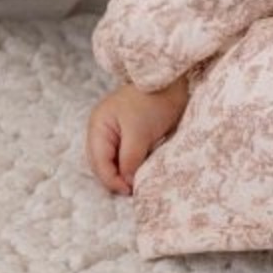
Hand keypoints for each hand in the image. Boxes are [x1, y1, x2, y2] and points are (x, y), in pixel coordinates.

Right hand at [86, 77, 188, 195]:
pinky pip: (125, 155)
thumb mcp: (140, 132)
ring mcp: (115, 132)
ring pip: (114, 161)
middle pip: (103, 164)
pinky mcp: (130, 133)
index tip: (129, 191)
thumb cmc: (154, 101)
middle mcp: (102, 130)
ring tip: (138, 182)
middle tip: (134, 189)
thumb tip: (126, 182)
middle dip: (116, 178)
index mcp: (98, 126)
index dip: (112, 180)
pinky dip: (131, 165)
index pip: (99, 162)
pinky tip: (141, 170)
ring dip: (124, 173)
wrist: (173, 81)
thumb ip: (129, 159)